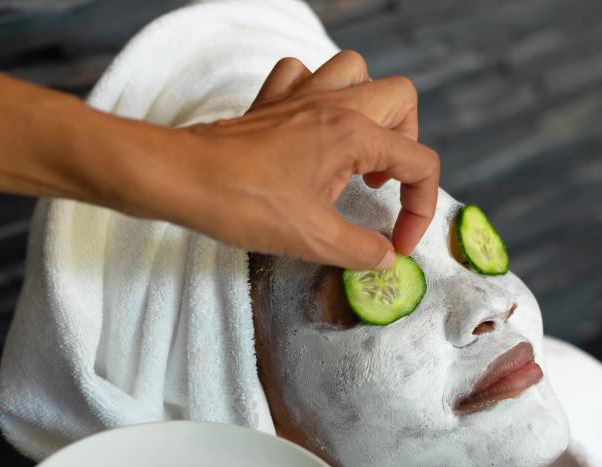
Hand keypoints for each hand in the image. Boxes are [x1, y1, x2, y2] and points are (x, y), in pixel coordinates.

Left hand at [128, 50, 439, 268]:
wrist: (179, 179)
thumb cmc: (242, 202)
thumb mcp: (314, 240)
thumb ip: (362, 250)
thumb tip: (384, 257)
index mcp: (353, 134)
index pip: (420, 162)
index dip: (421, 208)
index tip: (399, 242)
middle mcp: (333, 105)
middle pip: (401, 99)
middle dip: (407, 143)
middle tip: (384, 185)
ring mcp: (300, 97)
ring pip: (356, 73)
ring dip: (368, 109)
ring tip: (357, 152)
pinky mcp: (271, 103)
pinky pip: (304, 75)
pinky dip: (316, 96)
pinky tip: (312, 129)